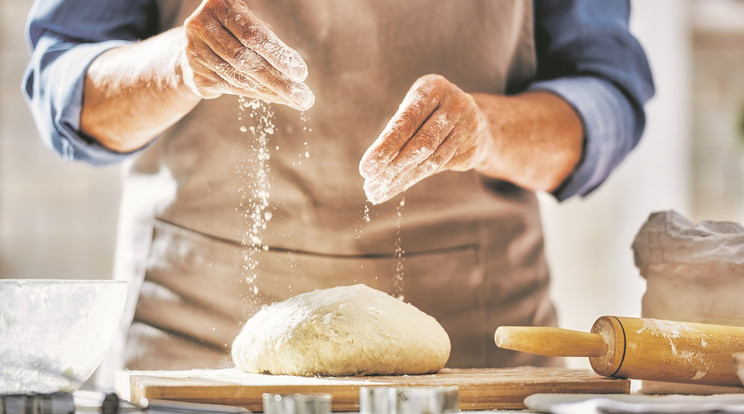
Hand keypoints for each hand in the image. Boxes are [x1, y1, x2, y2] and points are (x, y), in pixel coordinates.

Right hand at [181, 0, 313, 109]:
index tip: (301, 73)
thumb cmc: (235, 32)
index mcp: (218, 6)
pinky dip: (258, 95)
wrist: (197, 47)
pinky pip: (231, 88)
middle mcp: (200, 26)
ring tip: (295, 99)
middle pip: (245, 60)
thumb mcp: (250, 26)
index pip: (252, 35)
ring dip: (272, 91)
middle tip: (304, 97)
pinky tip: (277, 98)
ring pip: (239, 77)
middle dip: (279, 81)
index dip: (278, 55)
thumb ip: (270, 43)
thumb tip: (297, 73)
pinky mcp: (194, 75)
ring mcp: (193, 52)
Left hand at [359, 74, 490, 203]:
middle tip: (371, 187)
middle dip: (393, 168)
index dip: (385, 147)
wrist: (474, 119)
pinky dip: (415, 178)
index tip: (365, 169)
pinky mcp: (474, 148)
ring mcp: (469, 126)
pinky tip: (396, 187)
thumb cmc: (429, 113)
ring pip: (432, 160)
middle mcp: (455, 104)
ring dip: (402, 179)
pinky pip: (441, 167)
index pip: (406, 122)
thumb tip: (372, 168)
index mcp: (434, 88)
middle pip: (421, 144)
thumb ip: (397, 132)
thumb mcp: (413, 111)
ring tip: (379, 192)